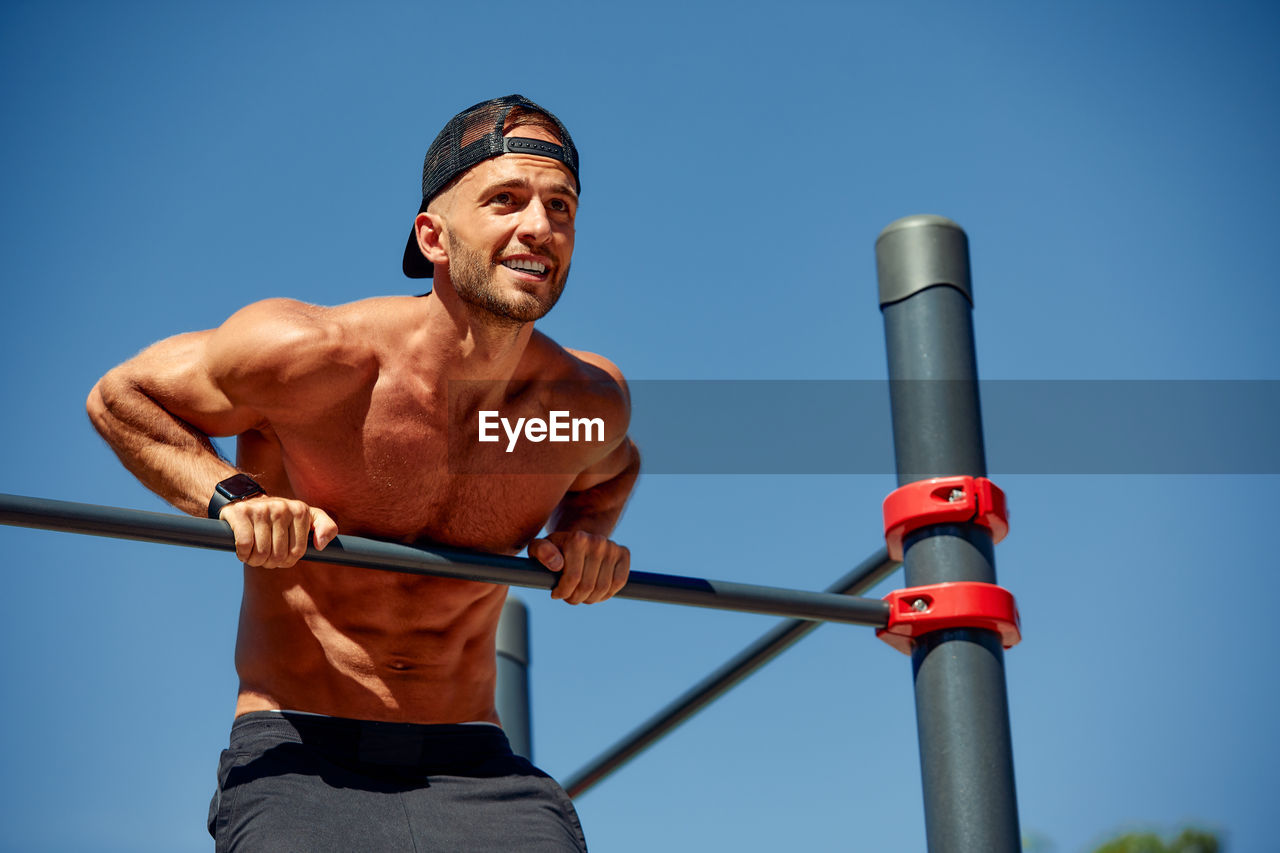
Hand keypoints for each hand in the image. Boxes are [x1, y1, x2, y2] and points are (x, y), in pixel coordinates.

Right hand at [219, 496, 337, 568]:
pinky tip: (244, 551)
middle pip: (279, 555)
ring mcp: (261, 509)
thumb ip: (326, 527)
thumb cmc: (281, 516)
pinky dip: (243, 554)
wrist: (247, 499)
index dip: (287, 560)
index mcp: (300, 511)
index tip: (281, 554)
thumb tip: (321, 545)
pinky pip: (245, 545)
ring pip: (261, 553)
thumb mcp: (308, 517)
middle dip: (270, 562)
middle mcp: (282, 507)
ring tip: (254, 554)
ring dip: (255, 561)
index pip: (297, 552)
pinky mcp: (241, 513)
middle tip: (265, 556)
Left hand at [528, 531, 629, 604]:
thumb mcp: (539, 547)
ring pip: (603, 588)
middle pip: (588, 586)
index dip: (563, 593)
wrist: (579, 537)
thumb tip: (557, 564)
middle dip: (575, 597)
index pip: (573, 578)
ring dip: (590, 598)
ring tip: (580, 595)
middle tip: (568, 597)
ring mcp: (612, 547)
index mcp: (577, 539)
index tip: (556, 594)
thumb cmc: (556, 547)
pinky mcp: (624, 554)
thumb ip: (540, 551)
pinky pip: (618, 583)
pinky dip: (607, 593)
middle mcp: (597, 541)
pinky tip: (596, 592)